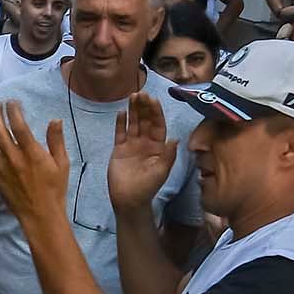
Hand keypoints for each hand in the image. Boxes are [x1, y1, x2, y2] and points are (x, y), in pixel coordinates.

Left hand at [0, 99, 69, 223]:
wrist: (41, 216)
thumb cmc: (55, 190)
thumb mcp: (62, 164)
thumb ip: (57, 140)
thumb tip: (55, 120)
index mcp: (32, 154)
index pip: (19, 126)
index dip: (13, 110)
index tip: (13, 102)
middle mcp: (14, 160)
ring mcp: (1, 170)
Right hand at [108, 92, 178, 212]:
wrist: (129, 199)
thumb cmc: (148, 187)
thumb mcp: (162, 171)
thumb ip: (168, 155)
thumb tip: (175, 138)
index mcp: (158, 146)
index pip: (158, 125)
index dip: (156, 112)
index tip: (154, 100)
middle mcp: (146, 142)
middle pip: (145, 120)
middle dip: (144, 107)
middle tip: (141, 94)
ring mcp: (132, 144)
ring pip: (133, 123)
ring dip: (133, 110)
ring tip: (132, 97)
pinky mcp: (119, 149)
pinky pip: (120, 132)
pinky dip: (120, 122)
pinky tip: (121, 112)